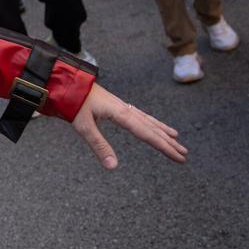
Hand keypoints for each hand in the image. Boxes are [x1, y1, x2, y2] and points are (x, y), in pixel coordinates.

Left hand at [72, 83, 187, 168]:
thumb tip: (113, 166)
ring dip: (162, 131)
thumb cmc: (72, 101)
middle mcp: (125, 108)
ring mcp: (121, 105)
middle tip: (184, 154)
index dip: (164, 147)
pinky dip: (150, 121)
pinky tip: (152, 124)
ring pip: (147, 120)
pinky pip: (139, 114)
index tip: (179, 157)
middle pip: (151, 128)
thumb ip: (99, 145)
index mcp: (121, 113)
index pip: (147, 134)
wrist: (64, 81)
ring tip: (176, 139)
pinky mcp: (115, 104)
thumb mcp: (83, 126)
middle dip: (168, 142)